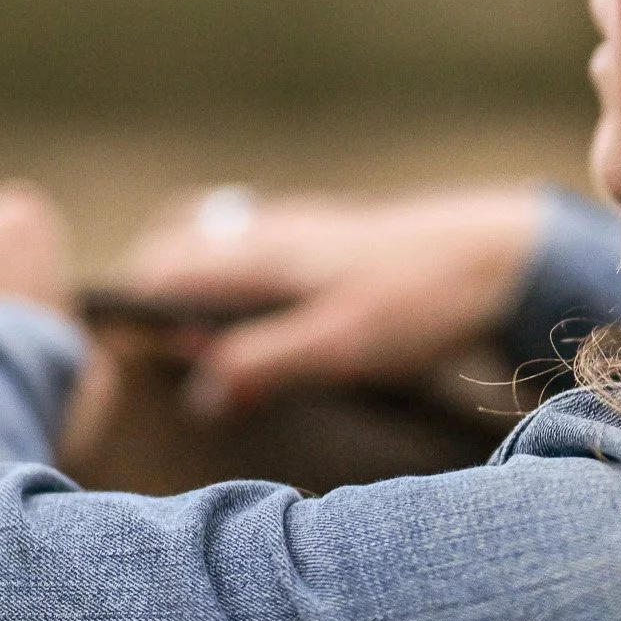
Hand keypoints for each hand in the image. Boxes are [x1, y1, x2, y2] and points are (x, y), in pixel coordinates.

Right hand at [118, 184, 544, 417]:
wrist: (500, 256)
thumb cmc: (419, 298)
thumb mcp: (338, 344)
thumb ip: (263, 363)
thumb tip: (200, 391)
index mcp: (258, 249)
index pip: (161, 267)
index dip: (130, 312)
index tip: (121, 361)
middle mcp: (268, 229)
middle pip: (179, 246)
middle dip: (153, 295)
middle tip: (154, 360)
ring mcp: (297, 230)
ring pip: (215, 246)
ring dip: (194, 288)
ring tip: (200, 351)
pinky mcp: (326, 244)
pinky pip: (252, 253)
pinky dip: (232, 287)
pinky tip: (260, 332)